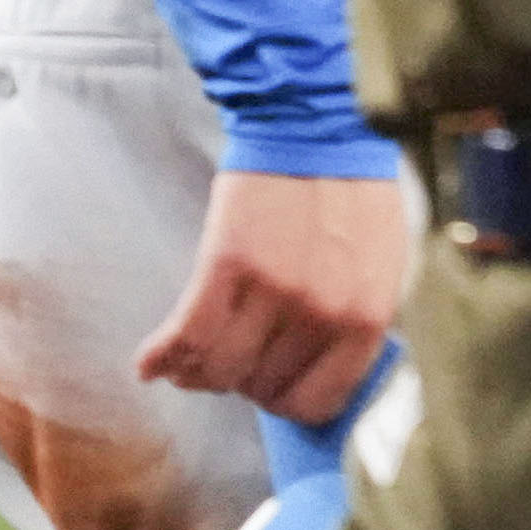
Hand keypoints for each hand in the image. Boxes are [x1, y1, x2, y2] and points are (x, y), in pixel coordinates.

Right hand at [136, 169, 406, 424]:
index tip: (265, 385)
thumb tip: (319, 377)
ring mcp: (276, 292)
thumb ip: (355, 321)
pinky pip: (185, 338)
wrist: (318, 126)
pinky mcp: (228, 267)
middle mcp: (324, 312)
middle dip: (239, 379)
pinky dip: (160, 357)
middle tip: (228, 355)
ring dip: (196, 371)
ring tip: (190, 355)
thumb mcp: (380, 263)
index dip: (282, 401)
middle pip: (259, 389)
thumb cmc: (352, 193)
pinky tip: (150, 361)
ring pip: (218, 371)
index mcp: (368, 315)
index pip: (315, 403)